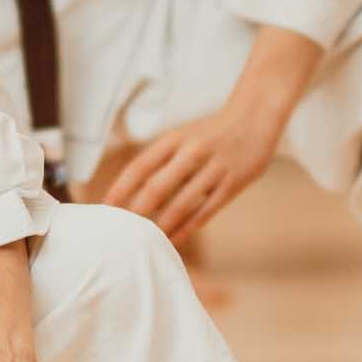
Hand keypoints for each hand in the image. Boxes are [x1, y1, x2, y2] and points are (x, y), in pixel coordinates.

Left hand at [90, 109, 278, 242]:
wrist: (255, 118)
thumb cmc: (212, 132)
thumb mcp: (184, 136)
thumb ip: (163, 160)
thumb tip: (134, 190)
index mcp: (175, 138)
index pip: (140, 166)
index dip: (121, 188)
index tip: (106, 207)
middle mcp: (192, 152)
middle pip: (157, 187)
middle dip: (138, 212)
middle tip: (123, 232)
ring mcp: (214, 168)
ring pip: (181, 204)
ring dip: (163, 225)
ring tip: (148, 242)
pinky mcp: (233, 183)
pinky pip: (206, 211)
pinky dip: (188, 228)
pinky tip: (175, 239)